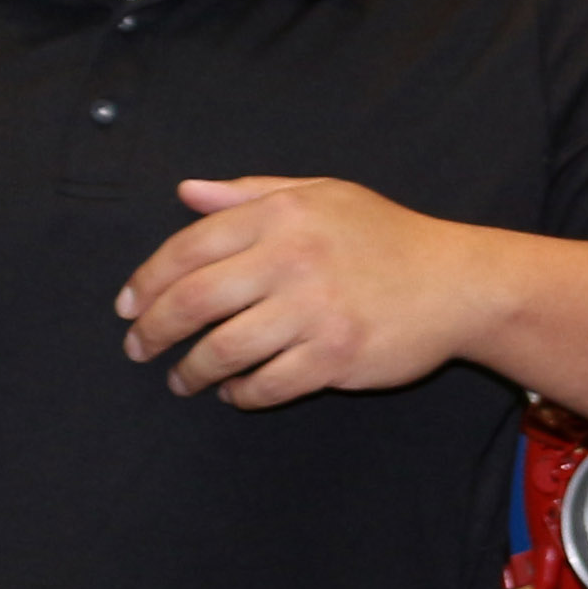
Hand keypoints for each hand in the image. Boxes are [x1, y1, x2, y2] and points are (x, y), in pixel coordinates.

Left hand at [116, 176, 487, 406]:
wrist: (460, 283)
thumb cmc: (387, 237)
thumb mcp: (322, 196)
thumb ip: (250, 193)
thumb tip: (187, 193)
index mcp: (280, 216)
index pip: (187, 249)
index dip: (145, 282)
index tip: (127, 307)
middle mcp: (292, 260)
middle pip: (193, 302)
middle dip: (153, 331)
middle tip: (139, 349)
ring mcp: (315, 312)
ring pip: (224, 350)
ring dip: (192, 371)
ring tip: (183, 380)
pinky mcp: (336, 357)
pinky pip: (268, 384)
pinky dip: (242, 394)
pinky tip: (236, 392)